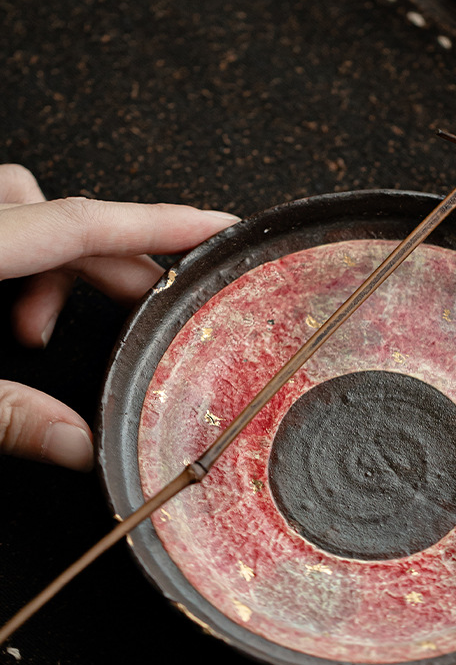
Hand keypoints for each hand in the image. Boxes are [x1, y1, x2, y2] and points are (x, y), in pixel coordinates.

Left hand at [0, 163, 239, 470]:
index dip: (162, 223)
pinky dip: (22, 265)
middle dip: (118, 268)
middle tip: (151, 312)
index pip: (86, 223)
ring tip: (40, 333)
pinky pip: (6, 226)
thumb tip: (78, 447)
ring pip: (31, 213)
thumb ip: (6, 414)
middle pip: (69, 221)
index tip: (221, 225)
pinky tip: (13, 321)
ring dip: (59, 269)